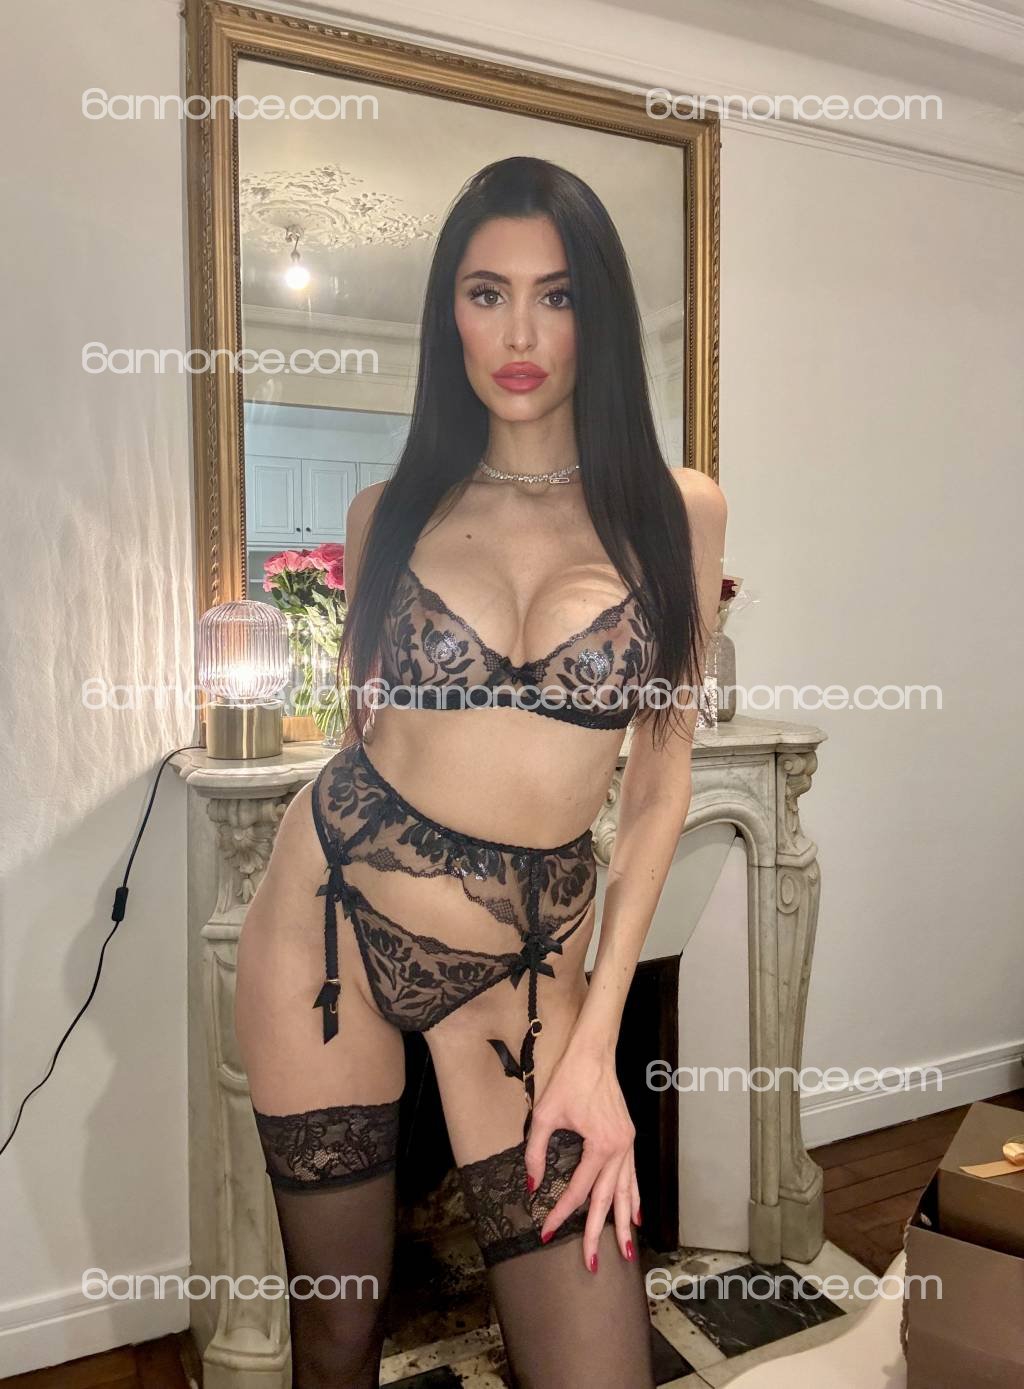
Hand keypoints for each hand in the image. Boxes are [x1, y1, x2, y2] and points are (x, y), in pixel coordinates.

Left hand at [523, 1042, 640, 1272]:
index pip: (578, 1191)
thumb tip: (533, 1186)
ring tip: (624, 1253)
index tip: (546, 1233)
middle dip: (598, 1234)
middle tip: (591, 1264)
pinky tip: (634, 1216)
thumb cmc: (568, 1079)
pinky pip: (633, 1176)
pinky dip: (634, 1198)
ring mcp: (628, 1144)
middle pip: (607, 1201)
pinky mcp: (628, 1138)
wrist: (593, 1053)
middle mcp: (620, 1149)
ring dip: (622, 1223)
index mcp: (600, 1145)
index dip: (560, 1214)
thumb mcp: (545, 1114)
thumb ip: (536, 1153)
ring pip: (626, 1193)